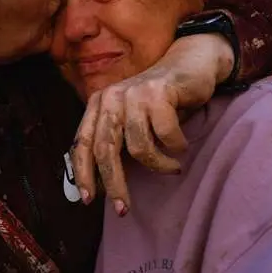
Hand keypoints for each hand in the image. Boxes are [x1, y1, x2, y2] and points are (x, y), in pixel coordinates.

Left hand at [71, 33, 233, 215]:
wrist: (189, 63)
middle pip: (105, 149)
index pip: (82, 142)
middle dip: (114, 184)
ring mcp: (134, 93)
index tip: (88, 200)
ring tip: (172, 166)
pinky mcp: (159, 92)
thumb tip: (100, 184)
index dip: (82, 173)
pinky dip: (176, 146)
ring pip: (138, 147)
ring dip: (159, 164)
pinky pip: (166, 135)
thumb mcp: (130, 118)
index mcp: (99, 103)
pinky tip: (181, 145)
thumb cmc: (160, 100)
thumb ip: (115, 140)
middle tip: (124, 208)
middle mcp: (111, 97)